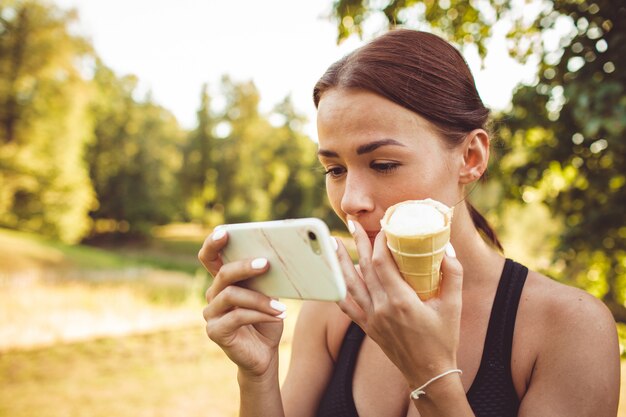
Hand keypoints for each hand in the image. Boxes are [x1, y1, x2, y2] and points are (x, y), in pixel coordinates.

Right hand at [199, 229, 285, 377]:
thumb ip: (264, 278)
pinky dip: (260, 314)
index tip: (224, 232)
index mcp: (223, 281)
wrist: (265, 354)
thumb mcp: (268, 294)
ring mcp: (211, 314)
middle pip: (223, 273)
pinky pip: (237, 316)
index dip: (213, 243)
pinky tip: (278, 315)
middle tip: (266, 263)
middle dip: (245, 266)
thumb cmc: (266, 319)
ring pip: (232, 295)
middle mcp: (213, 295)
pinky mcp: (216, 331)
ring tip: (281, 306)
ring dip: (259, 298)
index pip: (209, 257)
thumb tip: (277, 257)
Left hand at [335, 220, 463, 387]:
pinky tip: (334, 276)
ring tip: (335, 242)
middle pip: (364, 268)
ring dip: (342, 262)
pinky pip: (347, 306)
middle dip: (359, 242)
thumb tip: (447, 247)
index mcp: (400, 301)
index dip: (380, 242)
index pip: (382, 262)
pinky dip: (339, 290)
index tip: (384, 228)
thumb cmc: (443, 339)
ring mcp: (372, 318)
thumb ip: (453, 274)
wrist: (429, 374)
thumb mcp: (454, 306)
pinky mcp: (367, 327)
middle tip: (354, 222)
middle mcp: (381, 308)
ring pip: (350, 284)